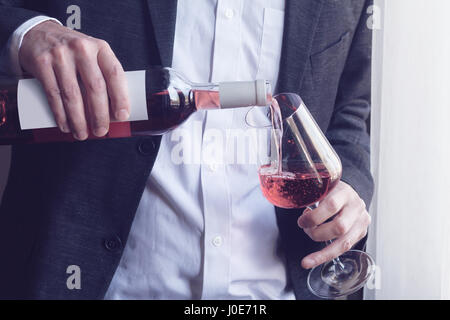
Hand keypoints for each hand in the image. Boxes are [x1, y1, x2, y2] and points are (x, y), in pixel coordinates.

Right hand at [19, 21, 129, 139]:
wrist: (39, 33)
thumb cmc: (72, 50)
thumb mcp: (93, 55)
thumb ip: (104, 76)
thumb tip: (114, 110)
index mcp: (100, 48)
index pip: (115, 74)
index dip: (121, 97)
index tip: (122, 115)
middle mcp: (82, 49)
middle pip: (95, 87)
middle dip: (99, 114)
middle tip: (101, 130)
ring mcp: (60, 55)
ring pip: (73, 95)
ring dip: (79, 119)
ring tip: (82, 133)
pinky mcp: (42, 63)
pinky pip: (53, 94)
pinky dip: (60, 114)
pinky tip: (65, 125)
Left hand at [297, 181, 370, 268]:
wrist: (349, 194)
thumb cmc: (332, 192)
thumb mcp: (322, 188)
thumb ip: (312, 197)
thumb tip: (295, 208)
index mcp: (345, 193)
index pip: (331, 205)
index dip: (313, 216)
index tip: (301, 221)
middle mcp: (356, 207)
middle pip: (339, 227)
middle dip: (317, 232)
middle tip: (305, 228)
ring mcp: (361, 221)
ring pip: (344, 243)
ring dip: (321, 249)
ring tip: (309, 239)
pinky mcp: (361, 233)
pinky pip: (344, 249)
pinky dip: (325, 256)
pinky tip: (313, 260)